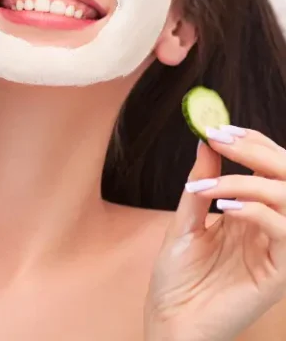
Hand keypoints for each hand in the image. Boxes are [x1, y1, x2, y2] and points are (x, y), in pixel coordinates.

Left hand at [145, 127, 285, 340]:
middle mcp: (270, 229)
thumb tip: (206, 142)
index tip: (219, 128)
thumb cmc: (177, 274)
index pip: (270, 169)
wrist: (171, 319)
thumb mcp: (185, 218)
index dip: (253, 144)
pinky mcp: (278, 275)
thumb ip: (200, 182)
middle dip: (258, 151)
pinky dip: (259, 213)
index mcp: (253, 213)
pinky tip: (226, 208)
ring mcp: (277, 252)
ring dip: (252, 182)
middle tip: (222, 139)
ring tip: (213, 186)